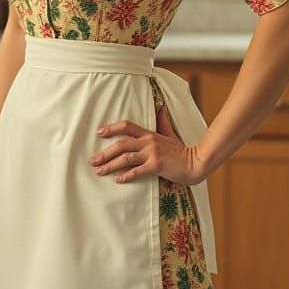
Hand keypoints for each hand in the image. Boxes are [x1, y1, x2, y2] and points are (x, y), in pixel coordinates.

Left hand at [89, 105, 203, 185]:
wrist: (195, 163)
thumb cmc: (182, 150)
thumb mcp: (171, 134)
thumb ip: (163, 122)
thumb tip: (160, 108)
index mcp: (149, 134)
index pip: (127, 126)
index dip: (111, 128)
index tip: (98, 132)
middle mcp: (148, 142)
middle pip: (121, 144)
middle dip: (105, 153)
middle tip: (92, 161)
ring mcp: (152, 154)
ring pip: (125, 158)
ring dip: (110, 165)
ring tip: (99, 172)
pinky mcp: (156, 166)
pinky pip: (137, 171)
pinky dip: (126, 176)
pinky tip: (117, 180)